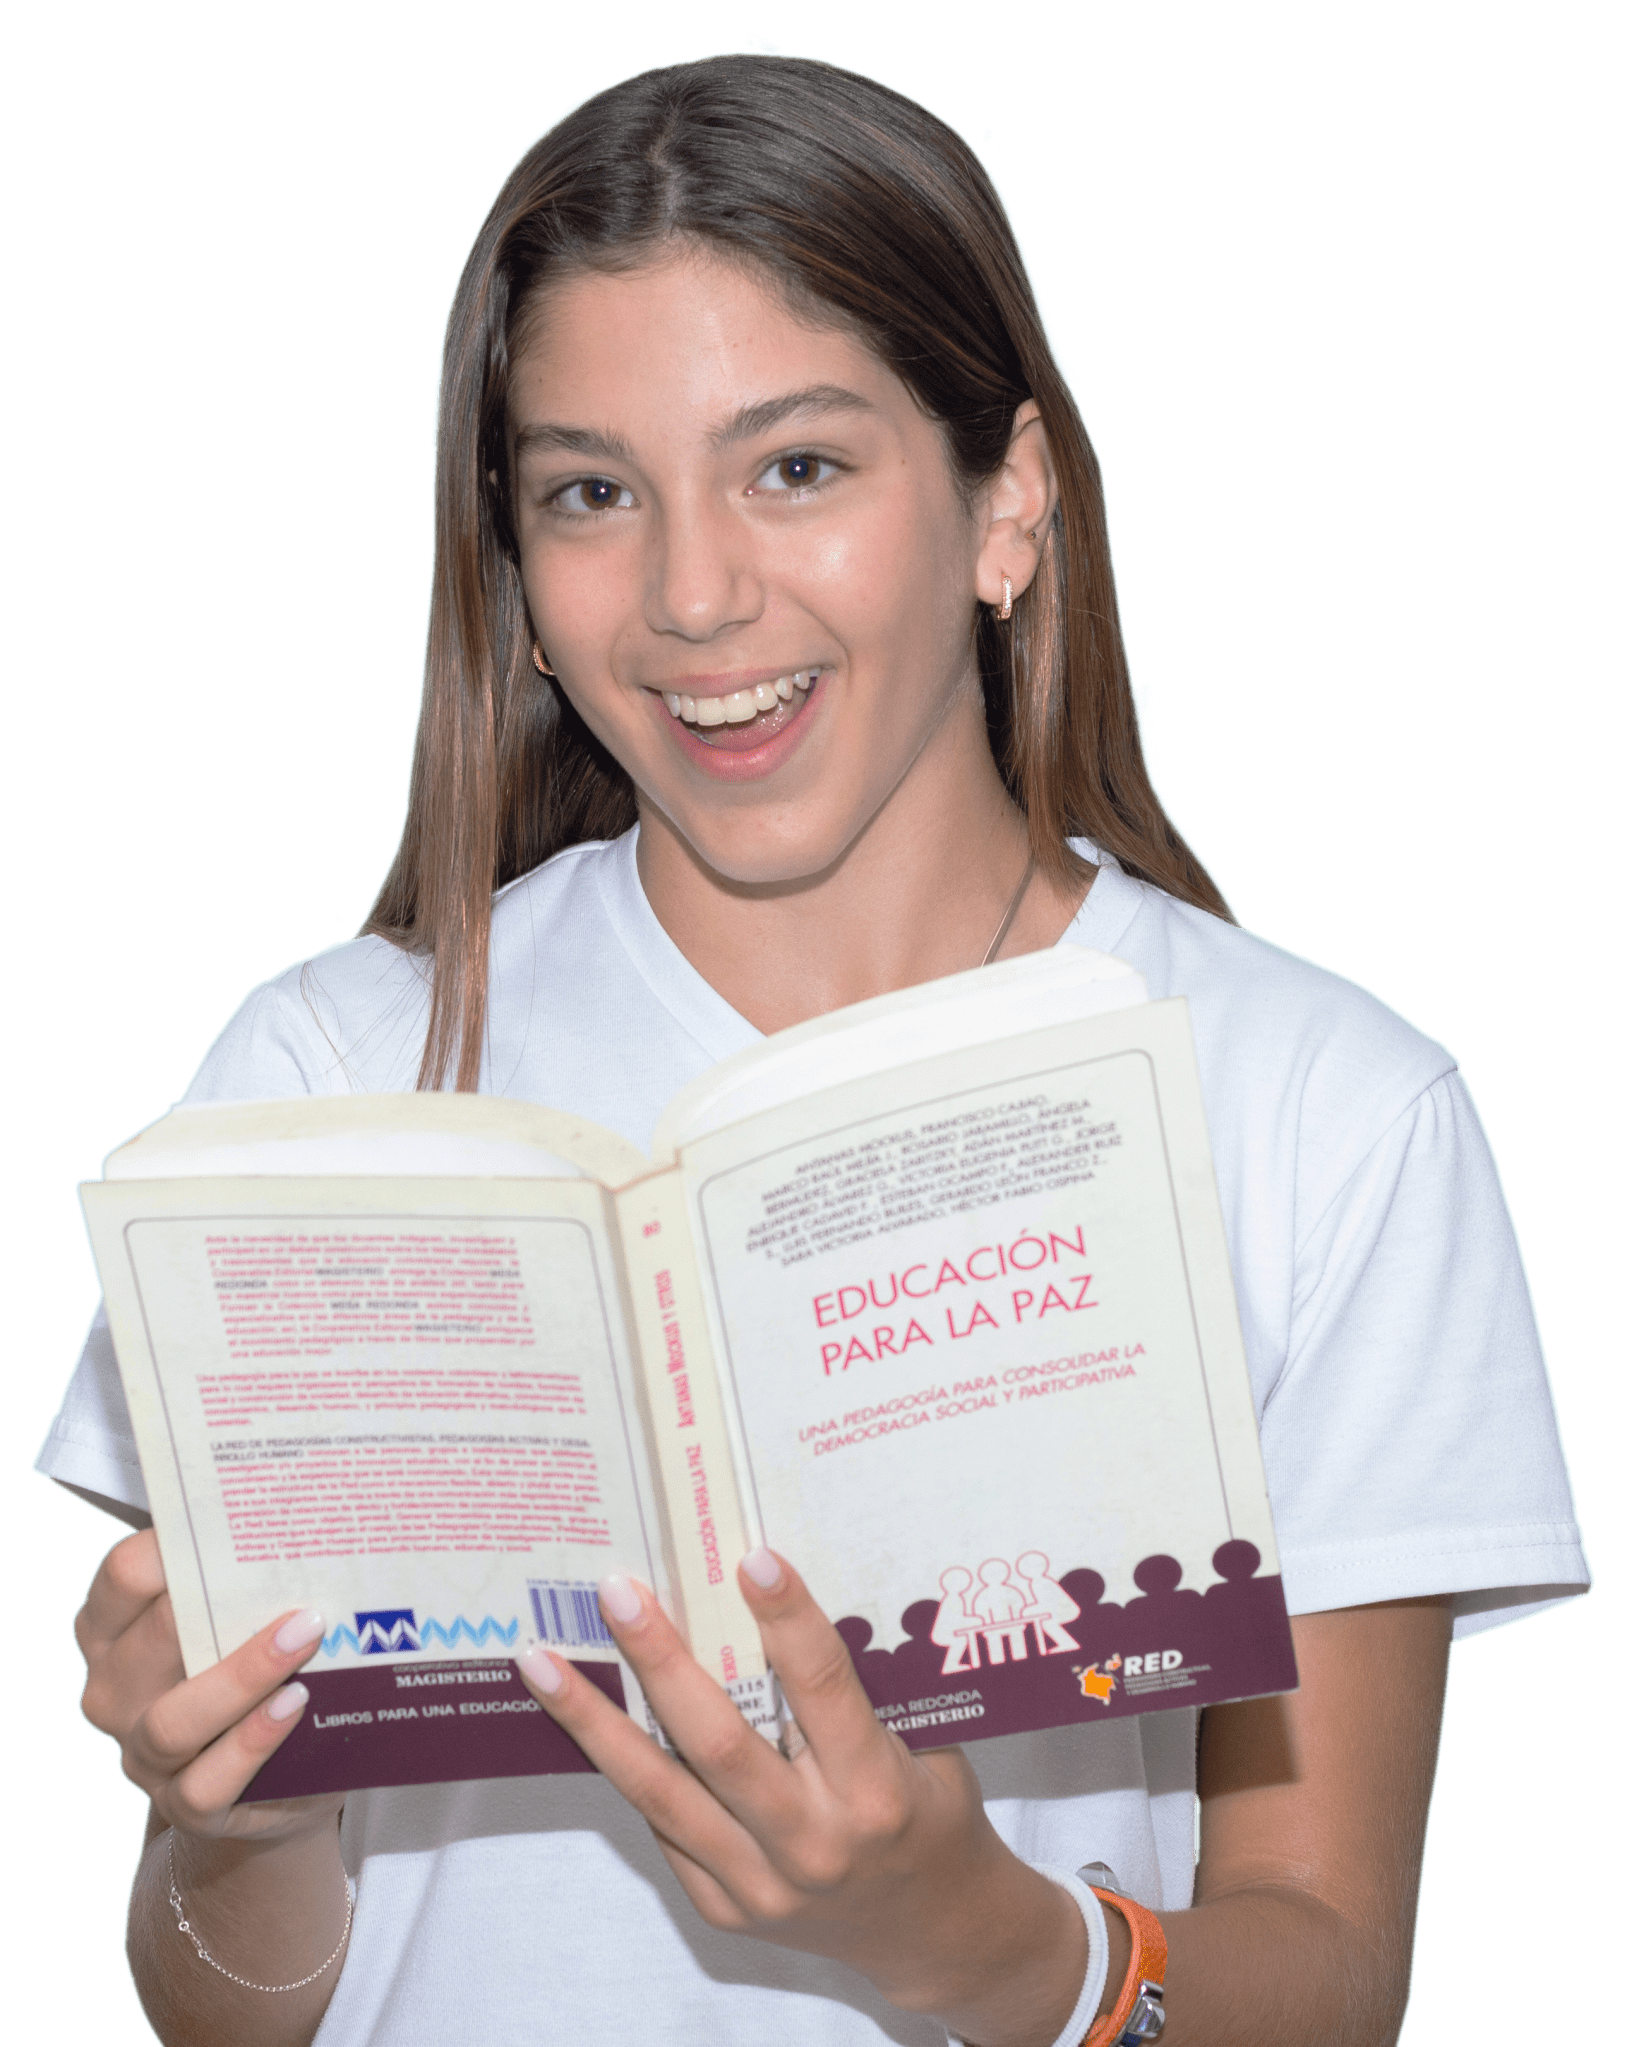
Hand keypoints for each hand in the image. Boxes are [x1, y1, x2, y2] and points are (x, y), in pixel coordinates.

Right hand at [74, 1529, 342, 1844]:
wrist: (273, 1779)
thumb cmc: (249, 1673)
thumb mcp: (236, 1622)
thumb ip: (246, 1581)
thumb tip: (305, 1522)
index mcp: (113, 1632)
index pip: (122, 1577)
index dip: (170, 1545)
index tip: (230, 1520)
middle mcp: (116, 1692)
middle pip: (152, 1639)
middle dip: (217, 1604)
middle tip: (287, 1576)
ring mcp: (144, 1755)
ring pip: (174, 1720)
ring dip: (243, 1675)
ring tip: (303, 1636)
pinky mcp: (185, 1806)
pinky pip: (207, 1782)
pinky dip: (252, 1741)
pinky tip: (294, 1705)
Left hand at [516, 1550, 1091, 2046]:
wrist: (931, 1929)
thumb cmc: (930, 1811)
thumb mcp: (924, 1742)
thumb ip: (861, 1686)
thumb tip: (771, 1595)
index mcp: (875, 1790)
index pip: (824, 1689)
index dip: (788, 1621)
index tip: (751, 1556)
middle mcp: (813, 1843)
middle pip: (718, 1744)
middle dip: (660, 1661)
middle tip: (617, 1592)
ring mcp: (761, 1885)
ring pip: (661, 1792)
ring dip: (595, 1722)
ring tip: (541, 1661)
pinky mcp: (725, 1910)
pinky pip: (666, 1827)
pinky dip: (628, 1767)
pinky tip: (587, 1717)